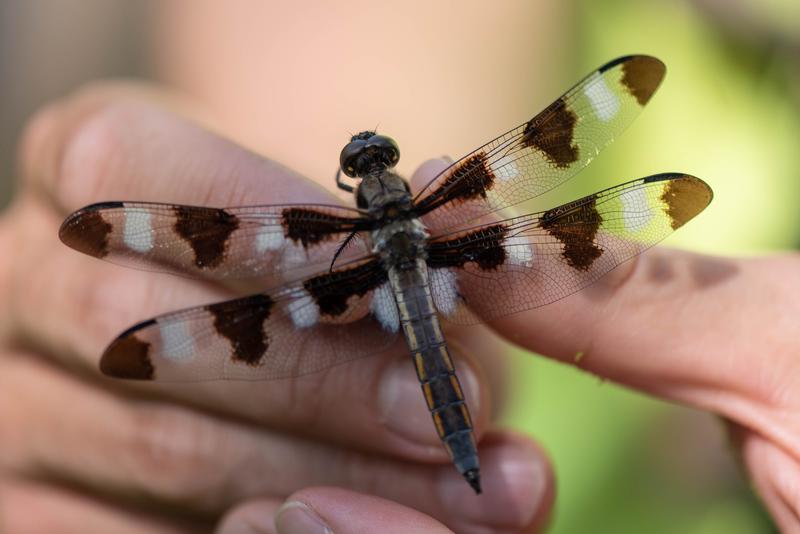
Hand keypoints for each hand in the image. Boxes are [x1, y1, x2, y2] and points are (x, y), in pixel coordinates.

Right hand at [0, 84, 551, 532]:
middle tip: (446, 414)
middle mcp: (25, 273)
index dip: (277, 237)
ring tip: (460, 490)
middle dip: (317, 382)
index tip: (409, 294)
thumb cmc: (306, 259)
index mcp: (86, 164)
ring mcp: (20, 394)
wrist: (245, 319)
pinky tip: (346, 528)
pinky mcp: (32, 495)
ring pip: (161, 448)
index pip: (140, 171)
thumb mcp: (344, 232)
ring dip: (327, 477)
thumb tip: (478, 250)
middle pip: (152, 328)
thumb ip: (402, 248)